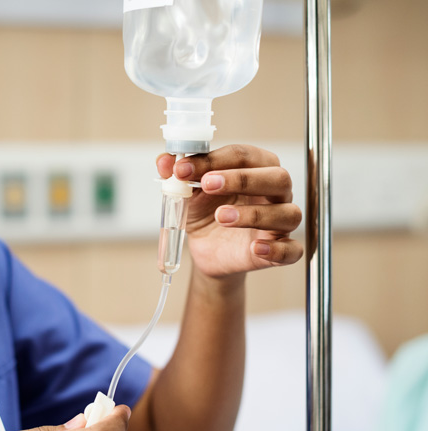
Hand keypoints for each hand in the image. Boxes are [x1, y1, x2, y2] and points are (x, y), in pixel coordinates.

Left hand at [157, 145, 302, 277]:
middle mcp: (275, 192)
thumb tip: (163, 161)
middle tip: (207, 185)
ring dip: (254, 214)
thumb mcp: (187, 193)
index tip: (182, 169)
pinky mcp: (280, 250)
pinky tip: (255, 248)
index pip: (244, 155)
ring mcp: (280, 222)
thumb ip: (177, 175)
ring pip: (287, 213)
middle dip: (242, 179)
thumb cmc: (206, 212)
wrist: (206, 250)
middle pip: (278, 178)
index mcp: (256, 168)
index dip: (213, 160)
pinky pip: (292, 250)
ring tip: (221, 217)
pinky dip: (277, 250)